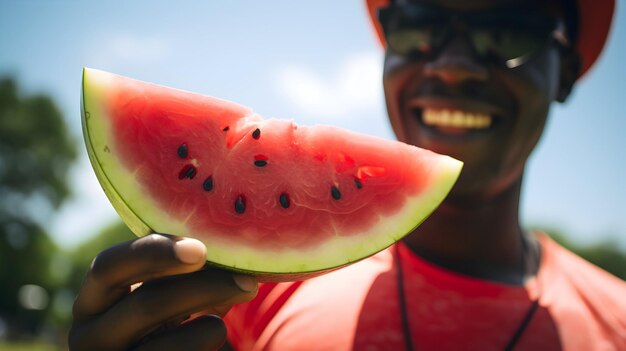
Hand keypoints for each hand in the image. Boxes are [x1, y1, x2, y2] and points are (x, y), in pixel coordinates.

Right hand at [69, 233, 257, 350]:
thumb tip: (226, 250)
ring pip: (167, 343)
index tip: (200, 249)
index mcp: (91, 302)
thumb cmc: (159, 319)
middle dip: (203, 287)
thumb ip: (174, 271)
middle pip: (147, 304)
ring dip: (213, 321)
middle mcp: (89, 338)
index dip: (152, 253)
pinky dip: (206, 339)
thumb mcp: (155, 294)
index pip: (107, 267)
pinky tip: (217, 327)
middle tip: (246, 279)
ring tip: (241, 298)